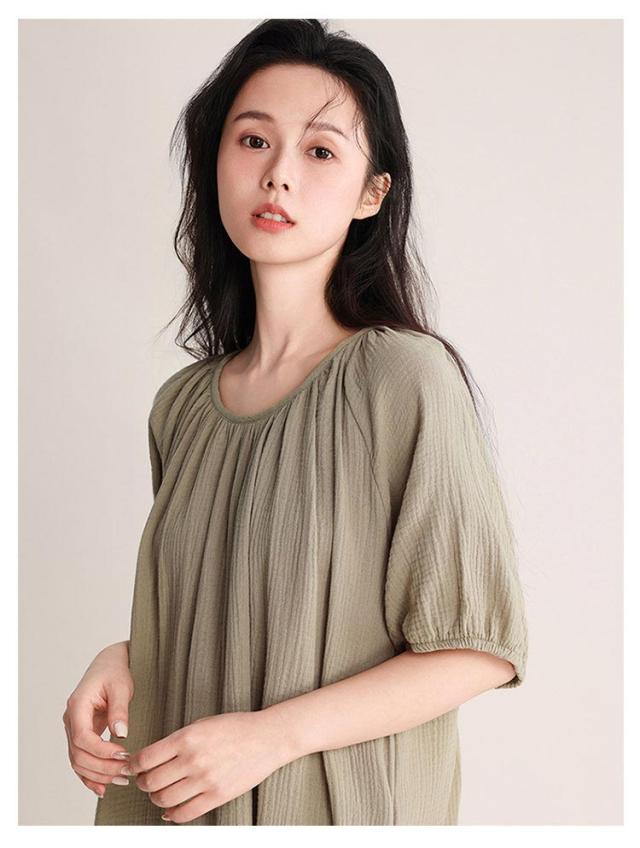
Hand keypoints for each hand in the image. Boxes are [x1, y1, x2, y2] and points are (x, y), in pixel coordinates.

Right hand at [62, 641, 133, 797]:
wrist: (111, 662)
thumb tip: (121, 735)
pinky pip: (81, 759)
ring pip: (78, 761)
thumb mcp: (121, 686)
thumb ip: (119, 710)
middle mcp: (71, 719)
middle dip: (102, 768)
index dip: (101, 752)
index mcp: (77, 706)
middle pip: (78, 754)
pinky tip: (103, 787)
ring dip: (98, 775)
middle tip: (127, 772)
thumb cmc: (116, 670)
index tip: (124, 755)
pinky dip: (90, 775)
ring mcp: (75, 728)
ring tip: (122, 780)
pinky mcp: (83, 733)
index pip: (83, 738)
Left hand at [125, 709, 294, 822]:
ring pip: (164, 799)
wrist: (266, 738)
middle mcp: (193, 759)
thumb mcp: (202, 724)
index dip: (133, 765)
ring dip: (156, 798)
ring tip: (160, 792)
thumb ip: (177, 740)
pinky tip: (171, 808)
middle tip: (144, 780)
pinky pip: (184, 814)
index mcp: (187, 737)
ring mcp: (205, 780)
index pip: (146, 758)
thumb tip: (152, 758)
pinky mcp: (216, 796)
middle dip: (142, 783)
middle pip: (151, 781)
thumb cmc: (236, 728)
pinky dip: (172, 815)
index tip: (132, 767)